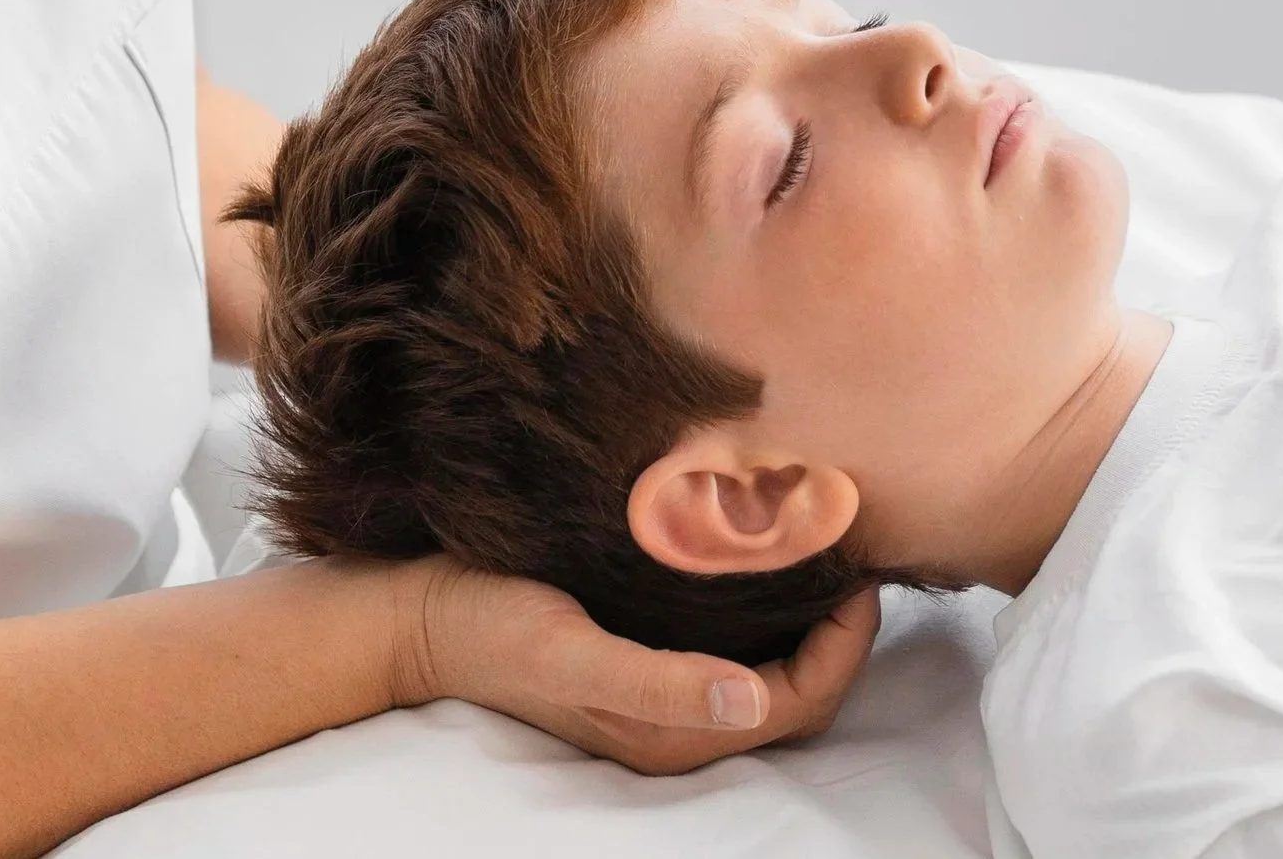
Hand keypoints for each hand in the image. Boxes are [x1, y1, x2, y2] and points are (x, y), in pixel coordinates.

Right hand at [389, 557, 881, 775]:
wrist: (420, 613)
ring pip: (770, 665)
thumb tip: (752, 701)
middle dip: (841, 635)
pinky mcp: (645, 651)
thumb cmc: (494, 630)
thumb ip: (662, 685)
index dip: (846, 646)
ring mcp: (661, 685)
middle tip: (857, 558)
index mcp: (674, 733)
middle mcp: (678, 719)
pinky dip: (768, 606)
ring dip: (807, 618)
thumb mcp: (573, 655)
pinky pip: (734, 641)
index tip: (863, 574)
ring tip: (826, 548)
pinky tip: (767, 554)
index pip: (801, 701)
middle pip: (798, 691)